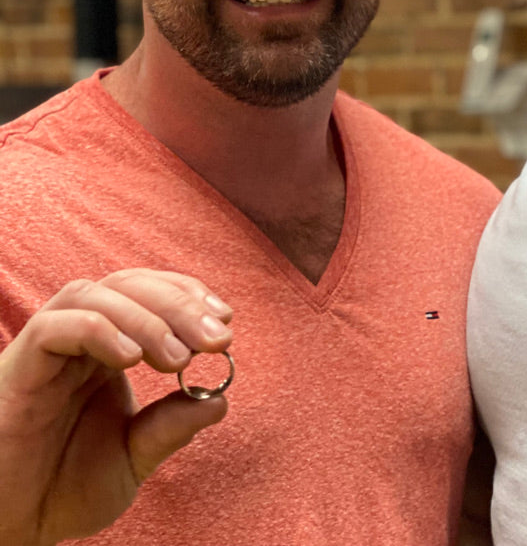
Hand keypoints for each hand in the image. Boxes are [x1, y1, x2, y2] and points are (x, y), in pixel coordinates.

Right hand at [0, 268, 232, 545]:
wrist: (4, 530)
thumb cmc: (59, 491)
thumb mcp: (131, 458)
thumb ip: (170, 428)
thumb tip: (221, 400)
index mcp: (107, 351)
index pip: (150, 293)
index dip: (189, 296)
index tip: (224, 321)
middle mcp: (77, 340)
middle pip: (129, 285)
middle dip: (180, 303)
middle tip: (216, 338)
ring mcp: (45, 351)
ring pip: (95, 295)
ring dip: (146, 316)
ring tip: (178, 359)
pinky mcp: (18, 370)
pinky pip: (54, 326)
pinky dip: (98, 330)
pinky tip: (130, 359)